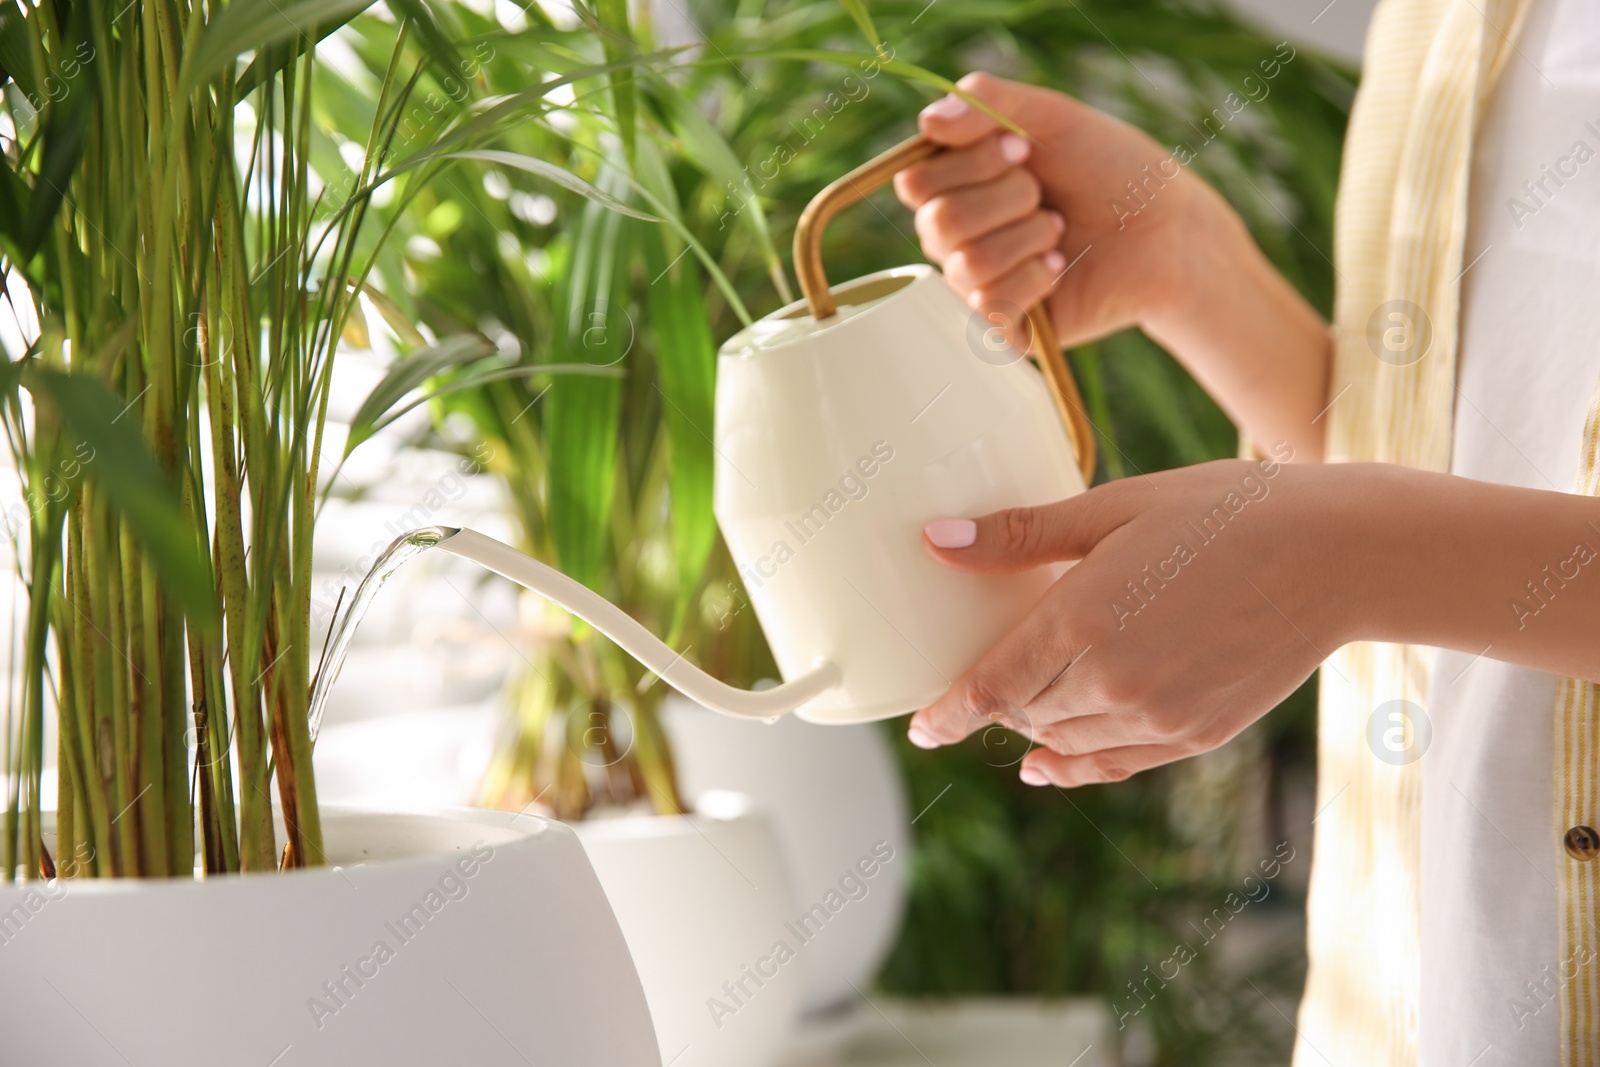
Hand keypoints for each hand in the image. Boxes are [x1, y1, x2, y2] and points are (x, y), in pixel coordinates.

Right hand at [894, 71, 1225, 347]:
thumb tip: (929, 120)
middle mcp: (956, 236)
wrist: (1168, 228)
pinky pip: (990, 306)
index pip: (915, 182)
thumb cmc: (1111, 169)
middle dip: (1007, 199)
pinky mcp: (1004, 326)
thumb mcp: (1051, 116)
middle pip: (936, 223)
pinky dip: (1034, 278)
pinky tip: (1060, 268)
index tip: (1023, 151)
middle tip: (1046, 197)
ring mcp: (976, 283)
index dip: (969, 164)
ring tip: (1060, 232)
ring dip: (1027, 237)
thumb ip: (988, 101)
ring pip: (967, 264)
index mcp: (955, 184)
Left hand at [908, 450, 1345, 786]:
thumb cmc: (1225, 511)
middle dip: (994, 704)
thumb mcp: (1116, 506)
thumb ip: (1021, 535)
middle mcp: (1113, 680)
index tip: (921, 726)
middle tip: (978, 686)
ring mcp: (1158, 715)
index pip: (989, 686)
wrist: (1338, 554)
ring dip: (1034, 728)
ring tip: (1020, 708)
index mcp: (1082, 618)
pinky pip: (1115, 763)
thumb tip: (934, 539)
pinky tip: (1052, 764)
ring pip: (1065, 742)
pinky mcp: (1197, 734)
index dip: (946, 713)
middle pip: (1023, 713)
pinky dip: (1077, 764)